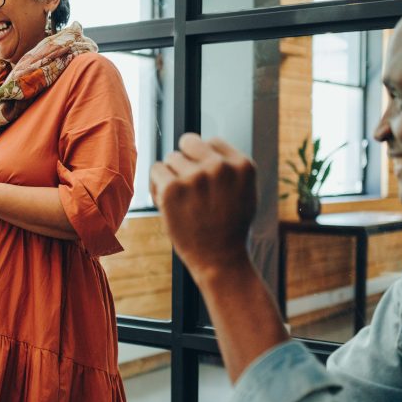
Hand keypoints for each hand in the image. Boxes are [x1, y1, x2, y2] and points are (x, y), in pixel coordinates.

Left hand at [150, 133, 257, 282]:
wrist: (220, 259)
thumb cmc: (230, 227)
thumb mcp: (245, 192)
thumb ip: (229, 167)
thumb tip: (205, 144)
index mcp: (242, 165)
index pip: (212, 142)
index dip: (204, 158)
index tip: (203, 177)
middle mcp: (220, 167)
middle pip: (189, 142)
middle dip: (186, 160)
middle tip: (188, 185)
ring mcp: (195, 176)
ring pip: (171, 158)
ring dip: (171, 175)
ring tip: (181, 199)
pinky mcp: (172, 188)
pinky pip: (156, 170)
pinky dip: (157, 184)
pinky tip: (167, 201)